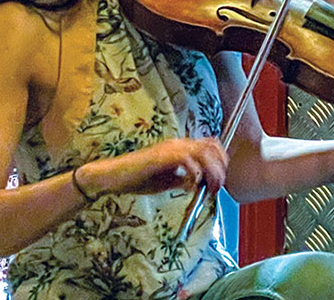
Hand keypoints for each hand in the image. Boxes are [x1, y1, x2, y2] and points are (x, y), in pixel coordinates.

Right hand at [77, 138, 228, 197]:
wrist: (113, 177)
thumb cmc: (136, 179)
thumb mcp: (167, 181)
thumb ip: (184, 180)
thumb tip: (201, 185)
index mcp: (179, 147)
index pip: (210, 144)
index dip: (221, 160)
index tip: (221, 179)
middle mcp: (177, 144)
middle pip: (211, 147)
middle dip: (220, 168)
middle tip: (216, 187)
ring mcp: (169, 148)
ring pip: (203, 152)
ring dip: (210, 172)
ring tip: (206, 189)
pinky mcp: (161, 156)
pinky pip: (187, 161)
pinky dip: (194, 175)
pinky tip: (189, 187)